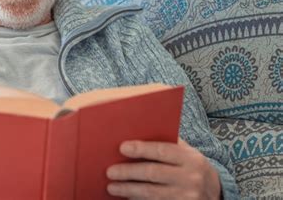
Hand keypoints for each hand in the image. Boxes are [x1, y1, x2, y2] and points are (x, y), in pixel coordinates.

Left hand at [106, 138, 220, 198]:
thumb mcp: (186, 152)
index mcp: (190, 159)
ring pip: (151, 193)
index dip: (141, 149)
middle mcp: (190, 178)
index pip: (162, 151)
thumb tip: (136, 133)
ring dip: (129, 190)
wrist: (215, 191)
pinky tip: (126, 197)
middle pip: (153, 174)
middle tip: (110, 171)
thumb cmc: (190, 165)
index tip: (122, 148)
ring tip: (112, 187)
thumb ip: (167, 143)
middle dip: (128, 172)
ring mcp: (186, 197)